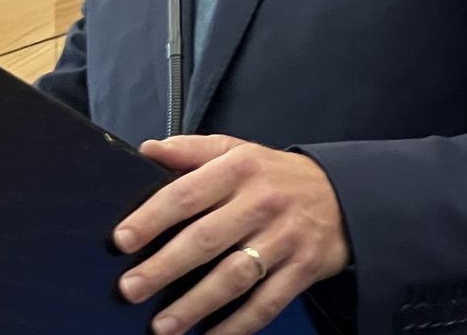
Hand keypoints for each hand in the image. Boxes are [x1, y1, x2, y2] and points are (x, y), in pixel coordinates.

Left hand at [114, 135, 350, 334]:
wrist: (343, 195)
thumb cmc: (274, 176)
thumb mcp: (236, 150)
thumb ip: (190, 150)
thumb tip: (145, 149)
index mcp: (238, 169)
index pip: (187, 193)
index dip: (152, 217)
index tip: (122, 240)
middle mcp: (261, 203)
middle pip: (206, 239)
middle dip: (164, 268)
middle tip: (131, 289)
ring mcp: (284, 239)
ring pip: (234, 277)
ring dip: (196, 304)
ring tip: (163, 326)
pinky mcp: (303, 270)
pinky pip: (266, 303)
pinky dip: (237, 325)